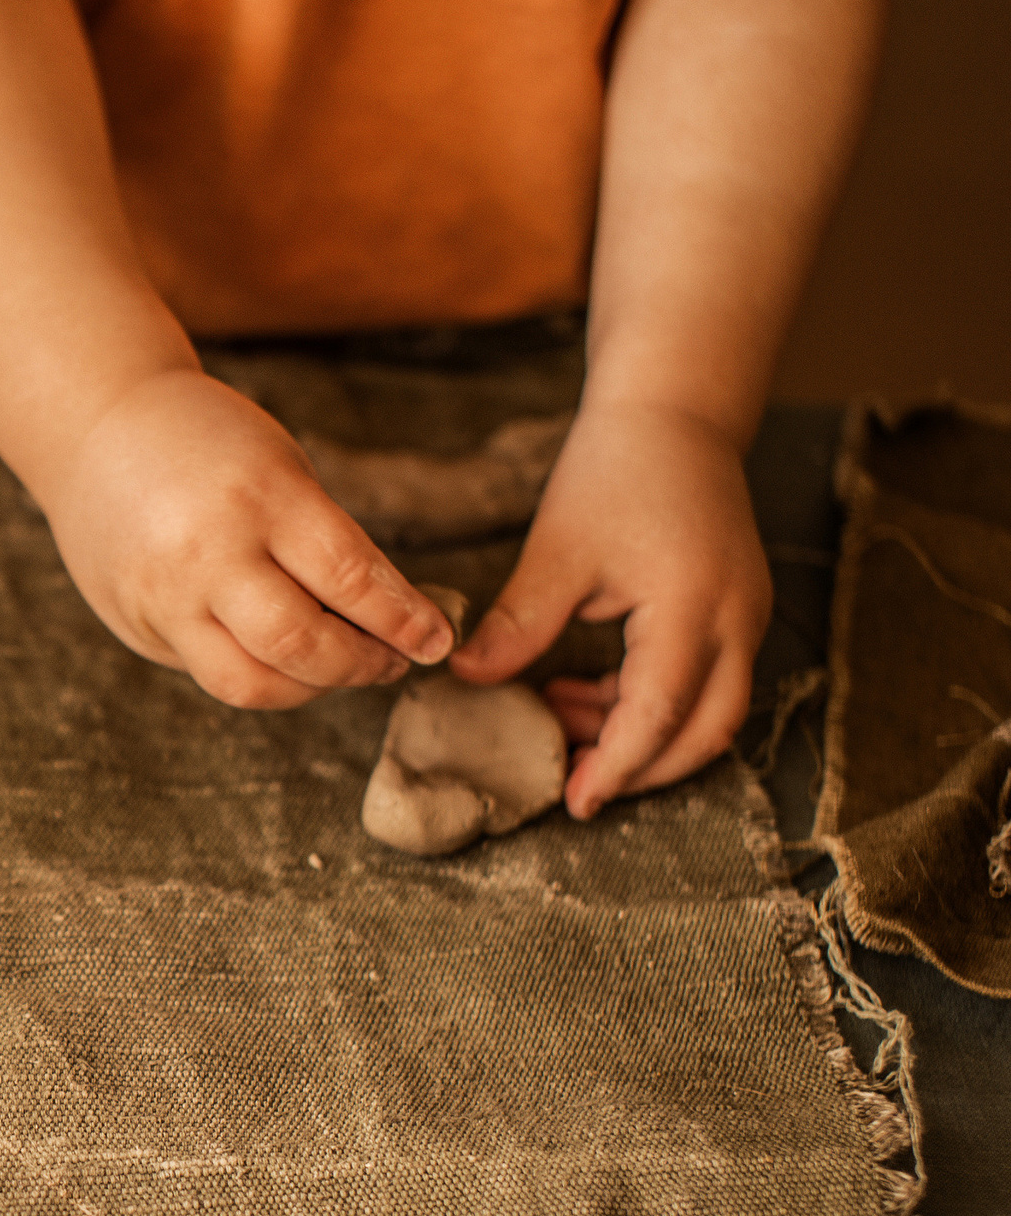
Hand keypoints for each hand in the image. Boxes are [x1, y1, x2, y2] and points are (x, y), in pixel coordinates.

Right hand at [34, 369, 457, 706]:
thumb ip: (323, 542)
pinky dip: (257, 672)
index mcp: (259, 496)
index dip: (403, 620)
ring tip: (337, 669)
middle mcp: (207, 552)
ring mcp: (163, 595)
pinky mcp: (135, 623)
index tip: (436, 639)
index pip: (350, 579)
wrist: (96, 426)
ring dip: (309, 688)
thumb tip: (384, 620)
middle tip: (392, 661)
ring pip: (249, 683)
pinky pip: (208, 671)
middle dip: (361, 665)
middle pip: (300, 645)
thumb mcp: (279, 467)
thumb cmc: (206, 441)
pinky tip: (278, 655)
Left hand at [450, 398, 769, 817]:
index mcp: (694, 607)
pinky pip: (708, 682)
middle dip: (640, 768)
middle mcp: (738, 620)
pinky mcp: (739, 610)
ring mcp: (748, 616)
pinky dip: (653, 702)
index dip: (615, 766)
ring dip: (643, 734)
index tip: (572, 799)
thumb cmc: (616, 471)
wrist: (674, 415)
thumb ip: (519, 624)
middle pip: (704, 732)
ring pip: (711, 713)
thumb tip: (468, 678)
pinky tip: (587, 690)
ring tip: (561, 714)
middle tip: (570, 780)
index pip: (658, 715)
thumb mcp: (557, 551)